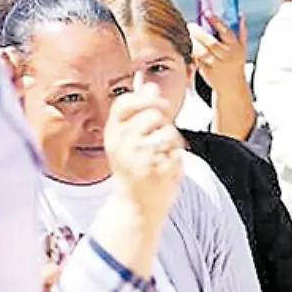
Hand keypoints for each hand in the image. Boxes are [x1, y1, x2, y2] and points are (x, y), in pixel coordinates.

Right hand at [104, 82, 183, 221]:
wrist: (135, 206)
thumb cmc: (133, 169)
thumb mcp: (128, 139)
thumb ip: (139, 111)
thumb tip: (149, 85)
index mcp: (114, 133)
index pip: (126, 102)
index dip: (145, 99)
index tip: (157, 106)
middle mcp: (124, 144)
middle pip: (154, 112)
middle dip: (163, 121)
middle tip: (158, 138)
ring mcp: (141, 157)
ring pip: (168, 130)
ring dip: (171, 140)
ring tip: (161, 154)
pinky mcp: (159, 169)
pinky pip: (177, 149)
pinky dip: (176, 156)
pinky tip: (165, 167)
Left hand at [190, 16, 247, 90]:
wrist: (232, 86)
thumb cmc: (236, 63)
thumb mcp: (242, 47)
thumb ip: (241, 31)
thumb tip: (240, 15)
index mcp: (235, 47)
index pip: (226, 32)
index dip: (216, 22)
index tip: (206, 13)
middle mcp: (226, 55)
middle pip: (210, 42)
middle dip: (198, 32)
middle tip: (190, 24)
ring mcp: (216, 64)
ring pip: (201, 51)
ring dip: (192, 41)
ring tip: (186, 33)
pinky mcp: (207, 70)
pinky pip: (196, 60)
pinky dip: (190, 52)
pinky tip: (186, 45)